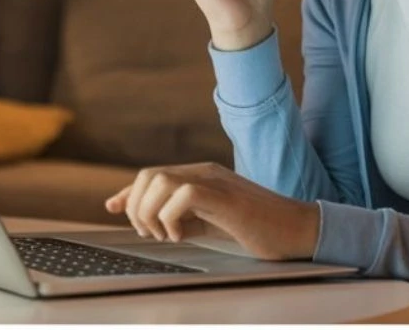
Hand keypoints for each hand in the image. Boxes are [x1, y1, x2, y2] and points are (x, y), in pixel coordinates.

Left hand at [104, 162, 319, 261]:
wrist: (297, 230)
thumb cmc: (258, 229)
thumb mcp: (211, 224)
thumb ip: (182, 219)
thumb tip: (149, 223)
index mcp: (200, 176)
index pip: (151, 175)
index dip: (127, 192)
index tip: (111, 207)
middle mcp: (204, 172)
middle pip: (148, 175)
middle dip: (137, 207)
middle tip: (153, 234)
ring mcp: (215, 181)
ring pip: (159, 180)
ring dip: (151, 213)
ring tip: (168, 235)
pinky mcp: (225, 196)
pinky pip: (182, 194)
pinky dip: (171, 218)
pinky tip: (184, 236)